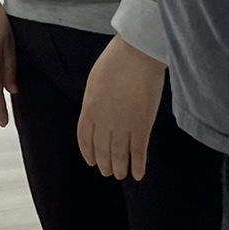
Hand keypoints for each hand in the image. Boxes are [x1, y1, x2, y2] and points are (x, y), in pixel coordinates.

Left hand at [77, 36, 166, 180]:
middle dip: (105, 164)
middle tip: (107, 172)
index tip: (92, 162)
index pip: (85, 139)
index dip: (88, 153)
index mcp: (89, 109)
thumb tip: (95, 113)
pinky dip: (138, 165)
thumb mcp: (94, 81)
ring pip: (120, 155)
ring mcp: (123, 125)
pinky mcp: (143, 126)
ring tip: (121, 175)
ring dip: (120, 168)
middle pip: (102, 150)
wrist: (137, 54)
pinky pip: (139, 151)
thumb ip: (94, 102)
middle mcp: (104, 122)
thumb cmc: (115, 61)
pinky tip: (139, 174)